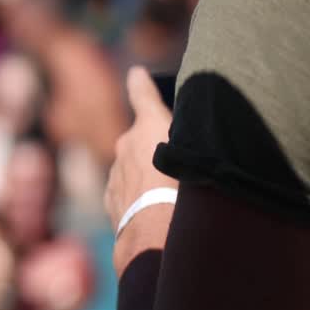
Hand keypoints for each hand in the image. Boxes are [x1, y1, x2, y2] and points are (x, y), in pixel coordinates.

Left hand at [105, 66, 176, 274]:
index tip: (137, 73)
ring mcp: (114, 173)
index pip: (143, 94)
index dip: (142, 82)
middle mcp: (126, 145)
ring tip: (173, 194)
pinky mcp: (110, 198)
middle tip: (181, 161)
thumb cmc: (187, 190)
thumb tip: (183, 122)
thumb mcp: (199, 155)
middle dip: (156, 144)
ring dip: (147, 175)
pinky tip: (157, 211)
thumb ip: (190, 135)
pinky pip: (127, 190)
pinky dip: (138, 196)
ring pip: (134, 167)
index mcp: (147, 128)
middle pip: (143, 138)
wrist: (156, 236)